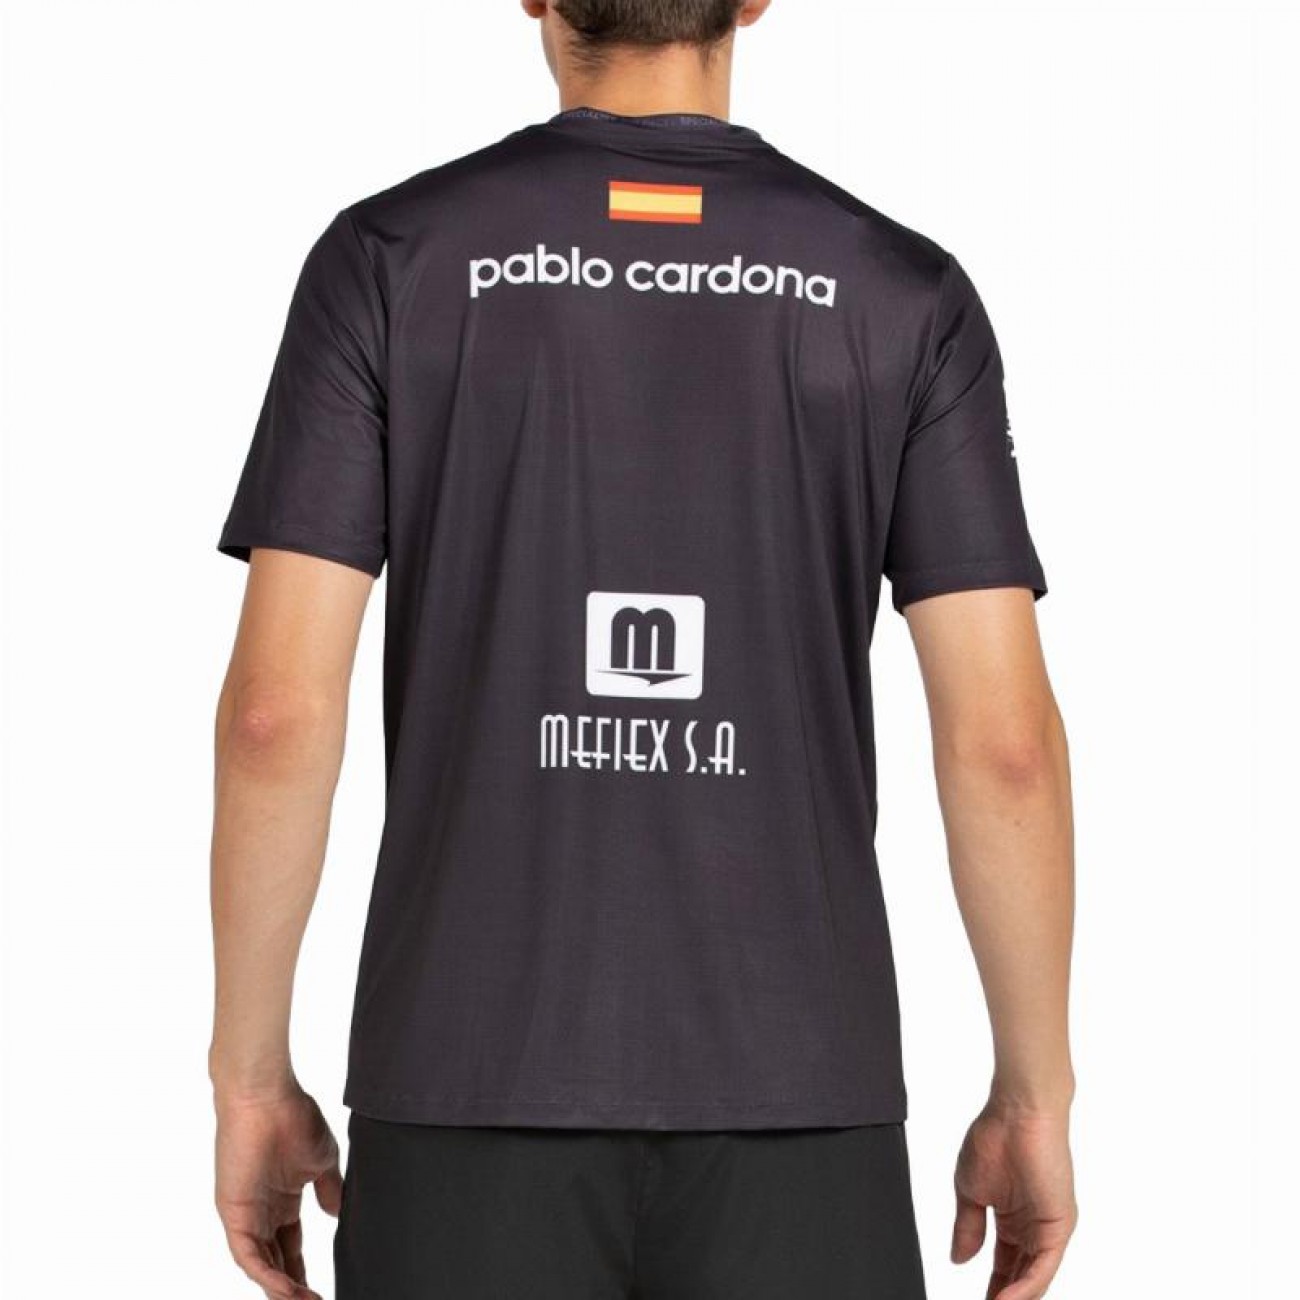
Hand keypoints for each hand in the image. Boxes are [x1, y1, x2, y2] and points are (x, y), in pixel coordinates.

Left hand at [213, 1080, 343, 1299]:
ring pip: (261, 1265)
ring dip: (281, 1289)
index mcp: (281, 1199)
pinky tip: (286, 1291)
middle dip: (293, 1289)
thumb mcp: (322, 1160)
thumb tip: (336, 1215)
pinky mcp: (233, 1214)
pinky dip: (267, 1275)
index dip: (304, 1271)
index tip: (321, 1291)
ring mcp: (245, 1215)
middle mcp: (261, 1212)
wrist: (267, 1096)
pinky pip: (248, 1255)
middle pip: (275, 1262)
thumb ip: (329, 1189)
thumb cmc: (294, 1117)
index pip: (290, 1246)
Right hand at [950, 1100, 1077, 1299]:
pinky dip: (1026, 1287)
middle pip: (1021, 1277)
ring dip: (1014, 1298)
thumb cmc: (994, 1138)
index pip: (1005, 1266)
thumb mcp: (970, 1191)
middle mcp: (1034, 1228)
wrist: (1017, 1113)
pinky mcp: (1059, 1226)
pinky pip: (1044, 1266)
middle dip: (1004, 1298)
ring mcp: (1048, 1229)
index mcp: (1013, 1219)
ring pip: (1034, 1278)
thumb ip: (968, 1228)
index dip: (992, 1289)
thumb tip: (960, 1259)